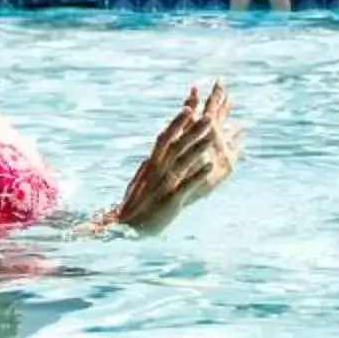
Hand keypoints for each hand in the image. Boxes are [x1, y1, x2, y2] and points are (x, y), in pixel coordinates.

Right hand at [115, 83, 241, 235]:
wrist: (126, 229)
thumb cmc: (135, 205)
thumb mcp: (141, 181)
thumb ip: (148, 167)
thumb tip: (151, 155)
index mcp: (151, 164)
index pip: (165, 138)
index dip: (177, 123)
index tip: (189, 108)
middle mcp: (156, 171)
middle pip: (176, 146)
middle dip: (192, 131)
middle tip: (209, 117)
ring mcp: (163, 185)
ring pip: (181, 162)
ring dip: (197, 148)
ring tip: (212, 137)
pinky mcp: (170, 200)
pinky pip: (185, 185)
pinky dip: (197, 175)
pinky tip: (210, 166)